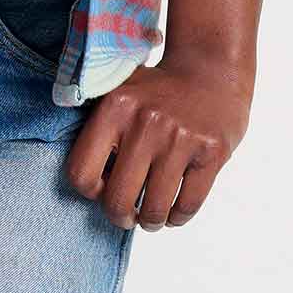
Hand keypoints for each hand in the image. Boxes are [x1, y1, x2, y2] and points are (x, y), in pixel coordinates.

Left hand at [64, 48, 253, 231]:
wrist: (211, 71)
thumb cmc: (157, 91)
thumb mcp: (119, 91)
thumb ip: (96, 127)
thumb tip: (83, 180)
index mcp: (115, 106)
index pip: (82, 172)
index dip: (89, 191)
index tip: (101, 191)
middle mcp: (145, 122)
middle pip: (117, 200)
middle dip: (121, 216)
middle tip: (127, 214)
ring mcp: (180, 138)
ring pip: (154, 210)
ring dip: (151, 221)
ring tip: (151, 216)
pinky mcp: (211, 152)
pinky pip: (187, 206)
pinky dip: (178, 217)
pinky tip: (174, 210)